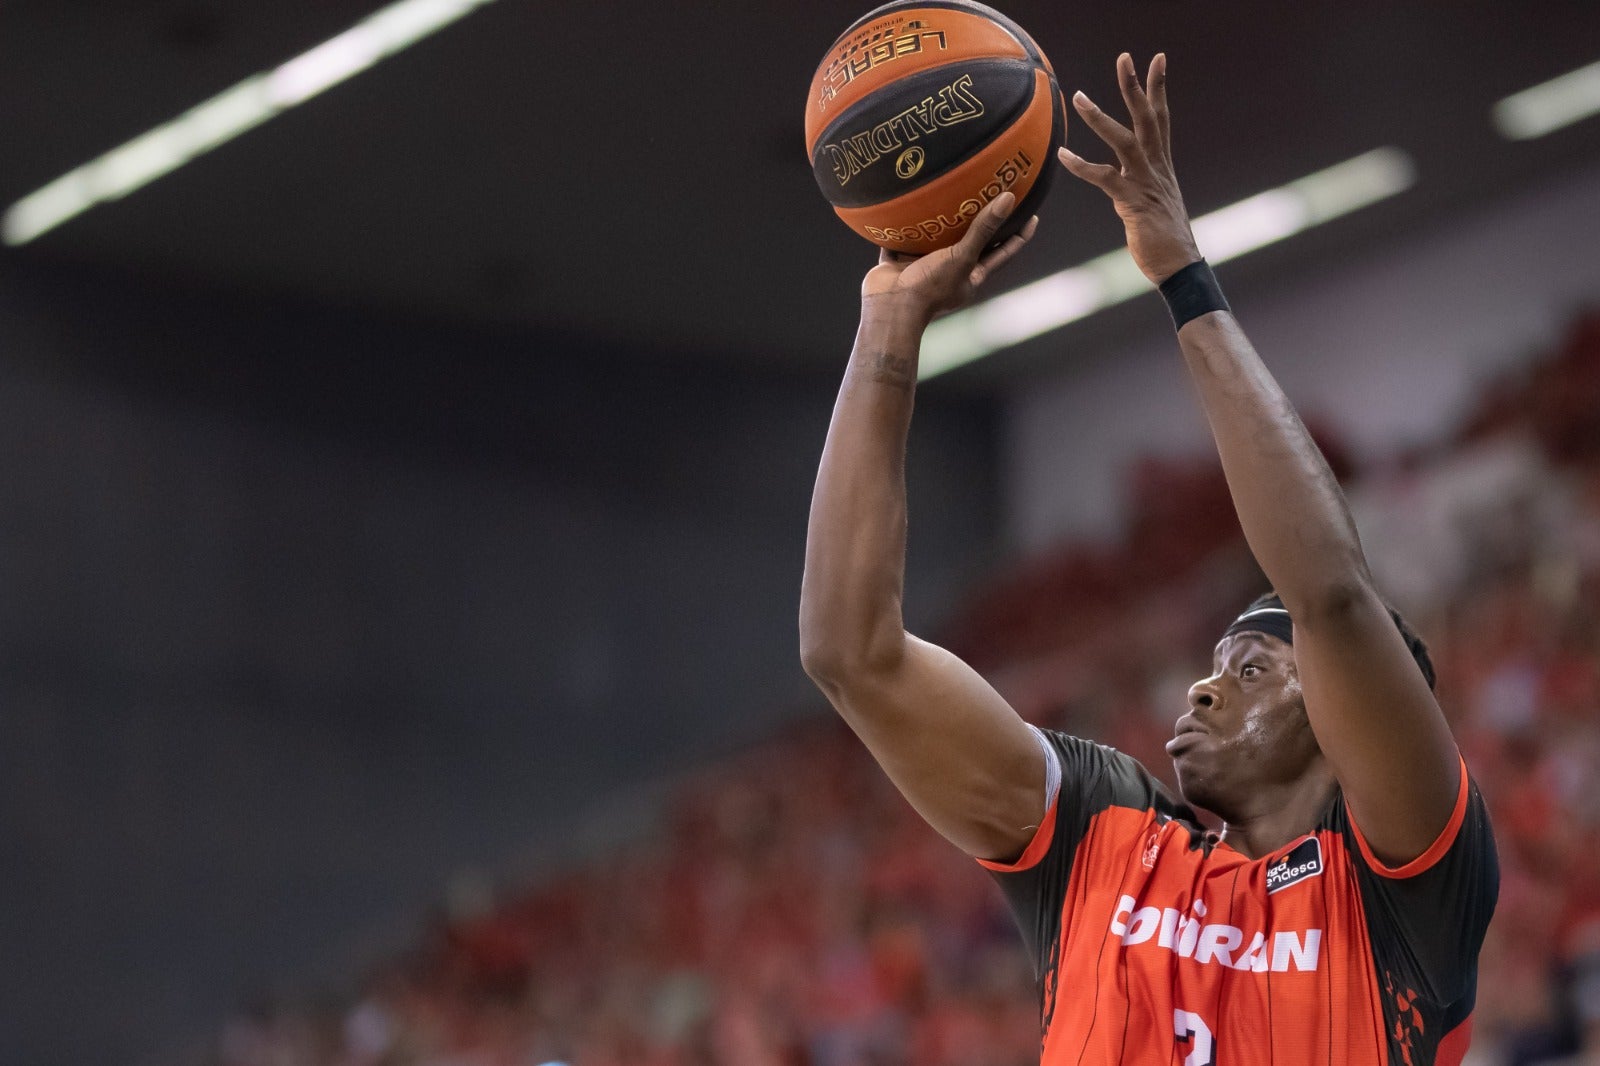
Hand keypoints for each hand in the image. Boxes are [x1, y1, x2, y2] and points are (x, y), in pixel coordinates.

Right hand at [860, 193, 1037, 323]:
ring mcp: (924, 266)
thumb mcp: (962, 256)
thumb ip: (983, 229)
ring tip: (952, 191)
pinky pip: (904, 238)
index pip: (1003, 253)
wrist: (890, 307)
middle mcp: (950, 270)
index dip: (1018, 235)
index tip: (1032, 215)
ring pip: (936, 238)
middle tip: (993, 194)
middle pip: (970, 242)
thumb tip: (1009, 199)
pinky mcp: (899, 261)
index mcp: (971, 275)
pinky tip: (908, 203)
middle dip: (981, 221)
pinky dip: (905, 224)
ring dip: (942, 220)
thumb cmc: (931, 288)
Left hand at [1059, 53, 1201, 284]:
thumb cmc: (1165, 239)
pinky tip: (1063, 156)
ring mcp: (1146, 183)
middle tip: (1126, 57)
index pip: (1161, 117)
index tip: (1156, 60)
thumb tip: (1122, 184)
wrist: (1179, 267)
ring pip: (1124, 140)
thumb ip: (1138, 186)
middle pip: (1148, 117)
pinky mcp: (1133, 202)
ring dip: (1100, 117)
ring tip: (1078, 97)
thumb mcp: (1153, 203)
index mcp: (1162, 164)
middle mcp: (1157, 167)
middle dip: (1136, 86)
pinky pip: (1104, 178)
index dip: (1157, 88)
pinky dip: (1082, 165)